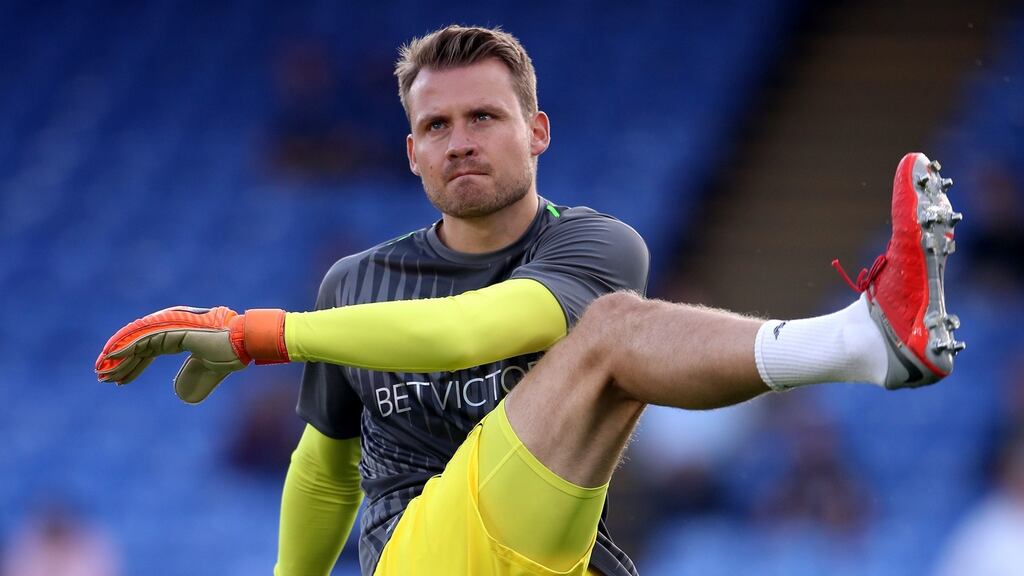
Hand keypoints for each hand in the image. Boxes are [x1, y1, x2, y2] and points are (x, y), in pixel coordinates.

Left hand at [95, 306, 286, 402]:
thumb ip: (196, 379)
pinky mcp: (172, 330)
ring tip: (101, 373)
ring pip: (136, 344)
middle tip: (103, 377)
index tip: (120, 380)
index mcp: (180, 335)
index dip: (134, 365)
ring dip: (117, 359)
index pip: (149, 350)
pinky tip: (110, 358)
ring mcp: (171, 327)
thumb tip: (181, 393)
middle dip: (120, 363)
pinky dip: (125, 349)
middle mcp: (172, 328)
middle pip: (138, 346)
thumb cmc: (231, 356)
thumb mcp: (208, 372)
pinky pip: (143, 340)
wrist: (243, 346)